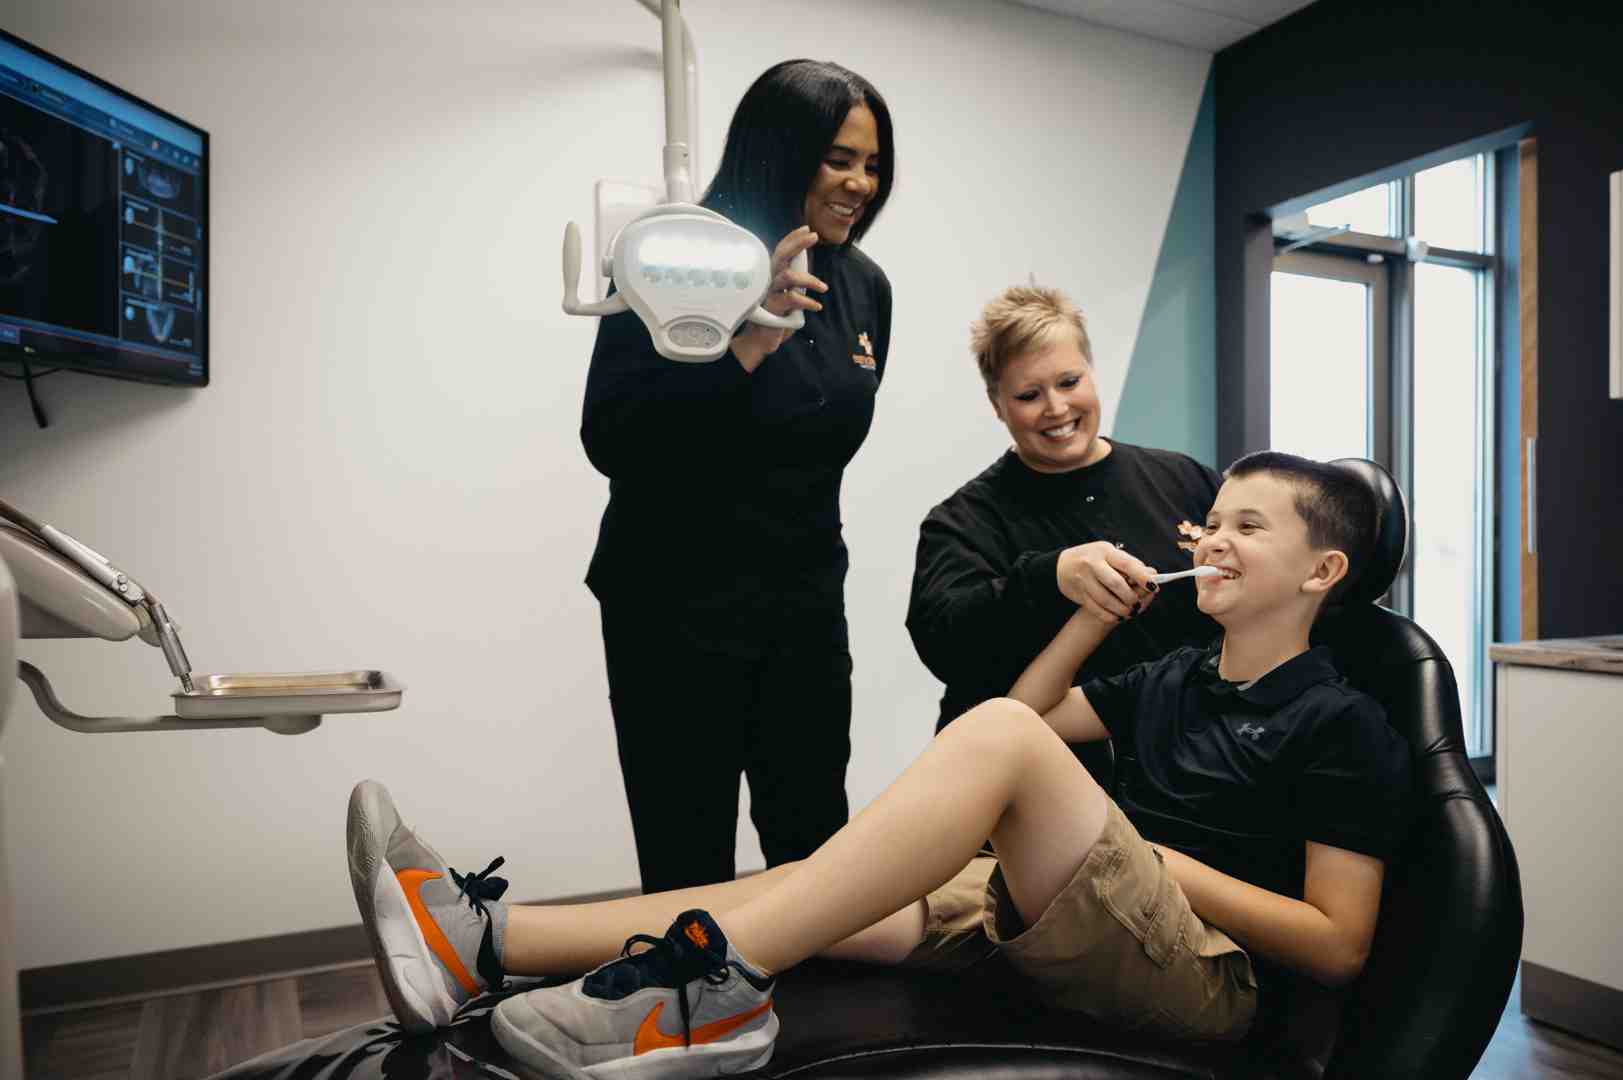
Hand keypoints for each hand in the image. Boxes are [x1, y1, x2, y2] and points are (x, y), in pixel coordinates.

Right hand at [733, 226, 826, 370]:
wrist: (762, 339)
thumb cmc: (777, 315)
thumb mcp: (788, 293)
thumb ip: (794, 280)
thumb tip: (805, 264)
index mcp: (772, 275)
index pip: (781, 250)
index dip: (793, 238)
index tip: (807, 229)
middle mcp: (769, 280)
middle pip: (781, 255)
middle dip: (798, 243)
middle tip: (814, 236)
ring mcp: (769, 292)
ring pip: (789, 276)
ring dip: (810, 280)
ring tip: (823, 288)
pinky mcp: (773, 307)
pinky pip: (792, 298)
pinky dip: (808, 301)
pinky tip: (817, 306)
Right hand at [1056, 541, 1158, 623]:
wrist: (1062, 565)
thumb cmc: (1094, 559)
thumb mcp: (1109, 554)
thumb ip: (1130, 564)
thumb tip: (1152, 574)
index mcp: (1105, 551)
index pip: (1127, 564)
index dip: (1142, 576)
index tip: (1153, 586)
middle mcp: (1092, 563)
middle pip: (1115, 583)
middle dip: (1130, 597)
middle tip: (1137, 604)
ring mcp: (1084, 578)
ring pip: (1105, 599)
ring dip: (1120, 609)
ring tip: (1129, 612)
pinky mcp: (1078, 592)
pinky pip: (1095, 608)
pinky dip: (1108, 615)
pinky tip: (1116, 616)